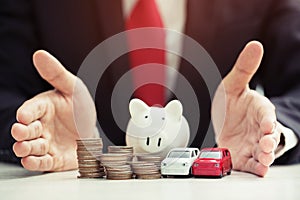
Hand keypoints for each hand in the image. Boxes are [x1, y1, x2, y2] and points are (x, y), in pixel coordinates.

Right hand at [11, 50, 96, 170]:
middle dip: (23, 131)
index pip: (32, 109)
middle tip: (20, 131)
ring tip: (23, 148)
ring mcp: (46, 143)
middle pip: (28, 129)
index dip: (28, 112)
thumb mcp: (72, 87)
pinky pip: (43, 162)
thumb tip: (39, 54)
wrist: (91, 129)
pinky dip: (36, 162)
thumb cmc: (79, 107)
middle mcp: (41, 126)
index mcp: (43, 107)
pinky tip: (31, 161)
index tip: (24, 115)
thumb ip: (56, 73)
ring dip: (26, 148)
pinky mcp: (53, 158)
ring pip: (32, 147)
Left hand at [212, 41, 280, 176]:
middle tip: (266, 144)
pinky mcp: (244, 156)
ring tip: (264, 160)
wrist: (226, 121)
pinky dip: (256, 167)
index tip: (267, 124)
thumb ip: (245, 68)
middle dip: (268, 141)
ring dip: (265, 156)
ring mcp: (253, 144)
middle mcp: (259, 128)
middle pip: (268, 136)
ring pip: (263, 152)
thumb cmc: (233, 103)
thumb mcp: (234, 84)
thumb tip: (255, 44)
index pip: (267, 113)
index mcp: (259, 109)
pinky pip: (252, 163)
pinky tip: (258, 170)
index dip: (268, 119)